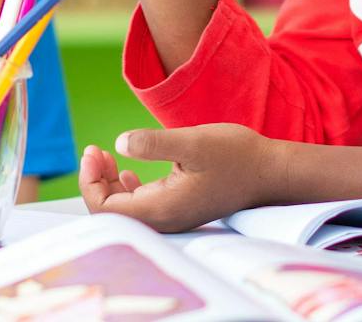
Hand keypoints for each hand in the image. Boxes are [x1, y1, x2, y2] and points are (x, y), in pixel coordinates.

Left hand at [78, 124, 273, 232]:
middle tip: (92, 151)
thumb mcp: (193, 142)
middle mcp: (164, 219)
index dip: (90, 184)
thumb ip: (154, 143)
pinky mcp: (179, 206)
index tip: (92, 152)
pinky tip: (125, 170)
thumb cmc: (236, 156)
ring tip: (102, 155)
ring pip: (125, 209)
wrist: (270, 172)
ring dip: (109, 184)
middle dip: (95, 182)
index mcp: (163, 209)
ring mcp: (172, 215)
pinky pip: (141, 205)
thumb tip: (120, 144)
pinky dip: (126, 187)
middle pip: (111, 213)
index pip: (106, 211)